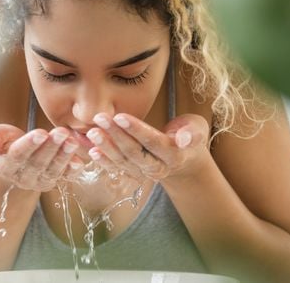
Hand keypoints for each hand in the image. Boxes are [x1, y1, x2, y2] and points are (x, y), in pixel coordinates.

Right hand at [0, 124, 83, 191]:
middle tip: (62, 132)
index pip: (17, 155)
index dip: (29, 144)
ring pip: (53, 170)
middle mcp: (22, 177)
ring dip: (64, 155)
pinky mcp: (54, 180)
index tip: (41, 133)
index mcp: (5, 166)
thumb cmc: (2, 142)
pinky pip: (65, 177)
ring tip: (72, 141)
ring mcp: (39, 181)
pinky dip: (72, 170)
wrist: (14, 157)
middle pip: (38, 163)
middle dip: (51, 147)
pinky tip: (79, 161)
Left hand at [85, 113, 210, 180]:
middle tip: (100, 118)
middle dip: (115, 135)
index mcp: (174, 155)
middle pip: (133, 152)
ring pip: (122, 161)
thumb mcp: (198, 129)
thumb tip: (184, 139)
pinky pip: (116, 167)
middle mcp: (158, 168)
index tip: (120, 116)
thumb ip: (192, 133)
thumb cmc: (191, 135)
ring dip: (105, 146)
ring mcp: (144, 173)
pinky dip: (102, 160)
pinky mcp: (133, 173)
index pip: (152, 142)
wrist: (186, 158)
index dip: (136, 130)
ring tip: (91, 132)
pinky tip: (91, 150)